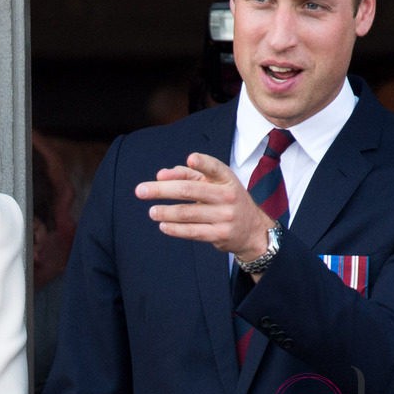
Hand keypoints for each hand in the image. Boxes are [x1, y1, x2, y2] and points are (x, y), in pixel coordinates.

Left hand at [135, 152, 272, 261]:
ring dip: (165, 212)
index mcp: (226, 178)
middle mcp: (227, 195)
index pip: (215, 167)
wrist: (252, 230)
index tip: (191, 159)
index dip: (203, 163)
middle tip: (141, 190)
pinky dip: (175, 229)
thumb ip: (187, 175)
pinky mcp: (220, 234)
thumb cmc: (226, 200)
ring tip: (152, 211)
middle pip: (190, 190)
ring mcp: (225, 216)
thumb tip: (161, 175)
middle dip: (162, 190)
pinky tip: (163, 225)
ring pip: (187, 213)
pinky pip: (193, 231)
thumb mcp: (214, 183)